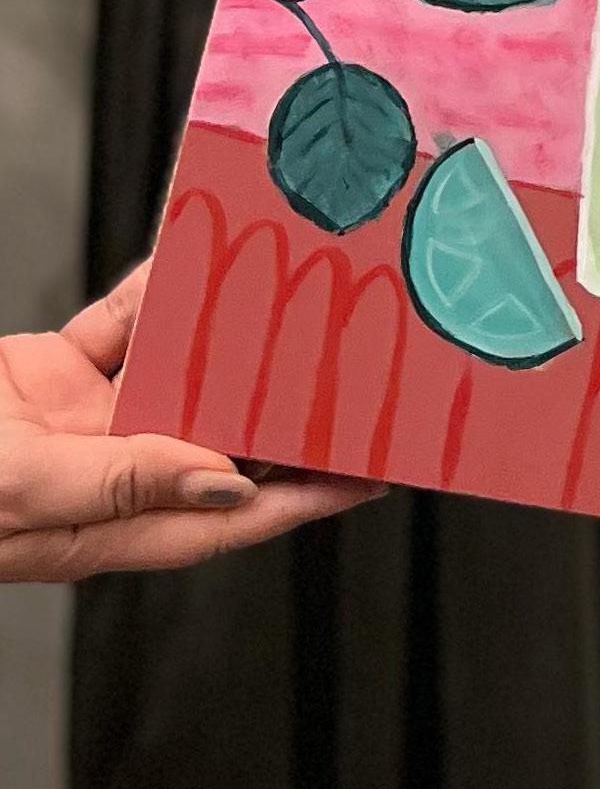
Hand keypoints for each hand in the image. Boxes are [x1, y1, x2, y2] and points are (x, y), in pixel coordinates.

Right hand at [0, 261, 380, 579]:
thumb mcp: (23, 487)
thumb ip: (125, 478)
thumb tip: (229, 482)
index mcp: (106, 527)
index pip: (232, 515)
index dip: (307, 497)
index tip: (376, 473)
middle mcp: (105, 475)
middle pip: (218, 438)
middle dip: (283, 404)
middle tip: (357, 361)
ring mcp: (75, 425)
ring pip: (172, 372)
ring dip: (221, 333)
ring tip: (290, 295)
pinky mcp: (42, 377)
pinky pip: (114, 330)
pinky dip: (148, 297)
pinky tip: (187, 262)